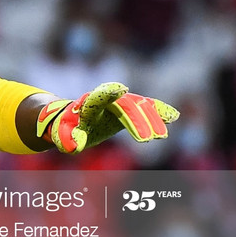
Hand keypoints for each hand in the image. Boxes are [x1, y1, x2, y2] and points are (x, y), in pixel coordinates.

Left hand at [37, 82, 178, 153]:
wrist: (72, 119)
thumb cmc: (66, 130)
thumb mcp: (62, 136)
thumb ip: (67, 140)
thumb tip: (74, 147)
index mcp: (87, 105)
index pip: (98, 97)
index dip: (108, 93)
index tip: (120, 89)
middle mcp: (105, 100)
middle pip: (124, 105)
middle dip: (136, 120)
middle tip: (147, 139)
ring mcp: (119, 102)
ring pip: (138, 105)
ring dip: (151, 118)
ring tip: (161, 135)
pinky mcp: (130, 108)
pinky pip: (146, 107)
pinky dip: (158, 111)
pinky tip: (174, 116)